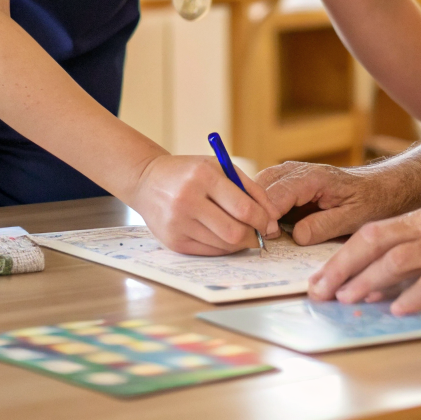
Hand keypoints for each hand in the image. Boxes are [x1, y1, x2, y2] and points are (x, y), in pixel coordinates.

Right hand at [132, 154, 279, 255]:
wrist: (148, 180)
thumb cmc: (191, 172)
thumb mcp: (220, 167)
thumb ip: (250, 188)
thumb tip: (273, 217)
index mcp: (204, 177)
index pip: (243, 208)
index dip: (263, 220)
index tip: (269, 223)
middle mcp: (188, 200)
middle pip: (234, 232)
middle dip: (254, 236)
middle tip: (259, 233)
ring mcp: (178, 223)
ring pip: (223, 245)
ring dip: (239, 243)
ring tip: (241, 232)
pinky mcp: (173, 241)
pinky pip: (209, 252)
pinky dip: (223, 247)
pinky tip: (223, 236)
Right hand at [257, 160, 410, 244]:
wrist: (382, 187)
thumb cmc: (371, 201)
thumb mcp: (354, 218)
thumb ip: (324, 226)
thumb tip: (295, 236)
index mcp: (313, 178)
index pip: (277, 193)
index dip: (267, 216)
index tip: (267, 236)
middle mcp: (298, 171)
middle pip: (261, 186)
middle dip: (254, 210)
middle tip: (255, 236)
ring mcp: (291, 174)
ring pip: (259, 185)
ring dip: (253, 206)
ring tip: (255, 230)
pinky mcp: (289, 182)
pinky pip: (266, 190)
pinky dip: (259, 205)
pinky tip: (262, 224)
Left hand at [308, 203, 420, 313]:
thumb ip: (416, 254)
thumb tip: (377, 286)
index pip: (374, 231)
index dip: (343, 254)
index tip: (323, 276)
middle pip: (375, 240)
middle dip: (343, 266)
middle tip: (321, 290)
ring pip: (396, 260)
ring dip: (367, 282)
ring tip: (348, 301)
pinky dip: (410, 298)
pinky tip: (396, 311)